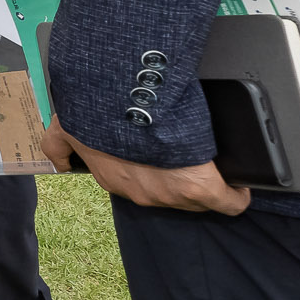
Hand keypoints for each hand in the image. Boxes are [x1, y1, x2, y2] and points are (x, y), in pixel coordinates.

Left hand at [42, 123, 249, 214]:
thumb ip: (58, 144)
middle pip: (168, 197)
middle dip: (179, 181)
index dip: (151, 174)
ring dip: (205, 184)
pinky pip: (227, 201)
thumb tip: (60, 161)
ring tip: (214, 168)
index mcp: (110, 176)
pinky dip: (235, 194)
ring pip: (195, 200)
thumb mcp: (67, 127)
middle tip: (190, 159)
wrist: (119, 98)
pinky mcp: (199, 188)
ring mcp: (168, 194)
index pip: (137, 186)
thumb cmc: (94, 108)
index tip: (161, 162)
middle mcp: (138, 192)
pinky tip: (240, 186)